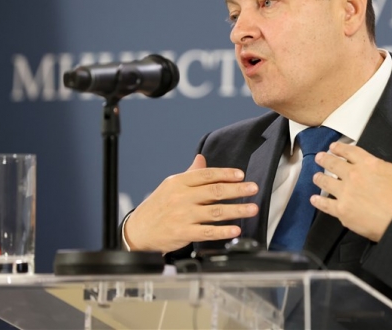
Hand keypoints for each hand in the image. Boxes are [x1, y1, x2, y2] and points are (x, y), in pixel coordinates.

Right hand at [124, 154, 258, 252]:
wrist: (137, 232)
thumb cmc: (156, 207)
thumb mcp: (170, 186)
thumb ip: (190, 174)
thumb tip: (201, 159)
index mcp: (178, 182)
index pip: (206, 175)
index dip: (225, 174)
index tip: (241, 175)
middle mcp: (181, 197)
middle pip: (214, 191)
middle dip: (237, 189)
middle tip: (253, 188)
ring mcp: (182, 215)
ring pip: (215, 212)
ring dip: (237, 210)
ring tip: (252, 209)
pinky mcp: (183, 233)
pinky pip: (207, 231)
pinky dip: (223, 231)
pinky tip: (236, 229)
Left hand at [310, 126, 391, 241]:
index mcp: (368, 163)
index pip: (349, 151)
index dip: (339, 148)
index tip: (333, 147)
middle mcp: (353, 175)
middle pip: (333, 164)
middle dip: (324, 159)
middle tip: (319, 157)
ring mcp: (345, 193)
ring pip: (326, 182)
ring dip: (319, 178)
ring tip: (316, 177)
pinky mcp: (342, 210)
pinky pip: (325, 204)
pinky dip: (318, 201)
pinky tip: (314, 199)